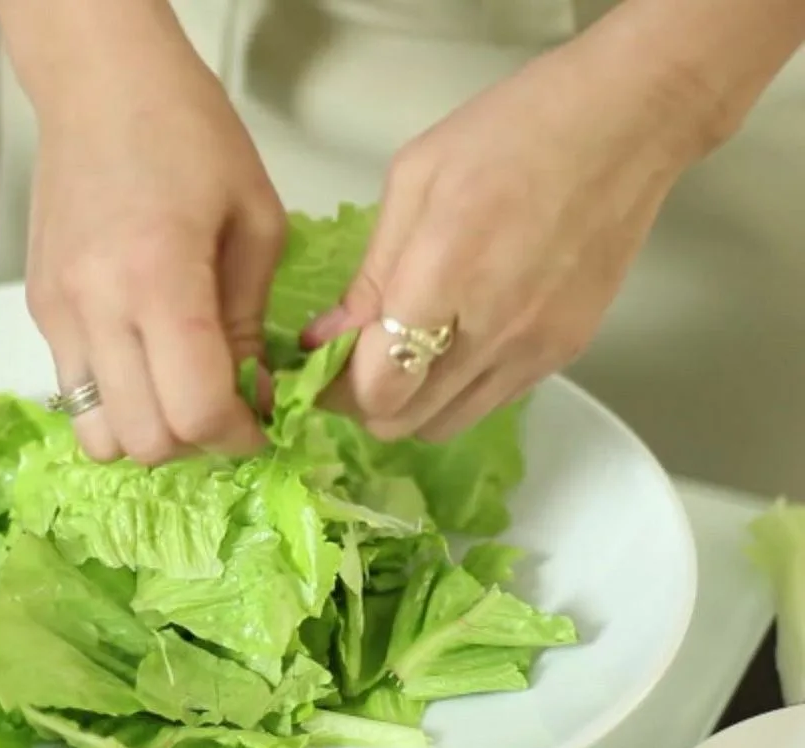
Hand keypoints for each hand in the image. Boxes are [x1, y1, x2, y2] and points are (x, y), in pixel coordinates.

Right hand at [23, 22, 283, 463]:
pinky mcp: (41, 311)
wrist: (99, 84)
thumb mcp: (255, 223)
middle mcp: (97, 307)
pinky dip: (116, 401)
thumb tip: (251, 395)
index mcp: (161, 278)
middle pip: (144, 441)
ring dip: (148, 433)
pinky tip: (147, 362)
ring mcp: (59, 314)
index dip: (239, 436)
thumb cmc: (189, 133)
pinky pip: (73, 392)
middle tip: (226, 410)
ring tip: (180, 394)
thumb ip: (248, 322)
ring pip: (97, 435)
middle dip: (196, 444)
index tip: (260, 423)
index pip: (195, 411)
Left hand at [304, 42, 707, 442]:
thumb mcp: (414, 181)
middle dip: (365, 402)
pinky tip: (453, 341)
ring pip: (448, 424)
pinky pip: (492, 400)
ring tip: (401, 354)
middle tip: (351, 362)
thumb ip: (369, 274)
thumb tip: (324, 338)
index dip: (336, 390)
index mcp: (444, 278)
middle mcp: (493, 332)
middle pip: (406, 422)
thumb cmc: (509, 133)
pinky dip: (457, 389)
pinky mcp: (567, 352)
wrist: (626, 125)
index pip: (378, 387)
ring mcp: (535, 350)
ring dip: (410, 404)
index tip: (320, 365)